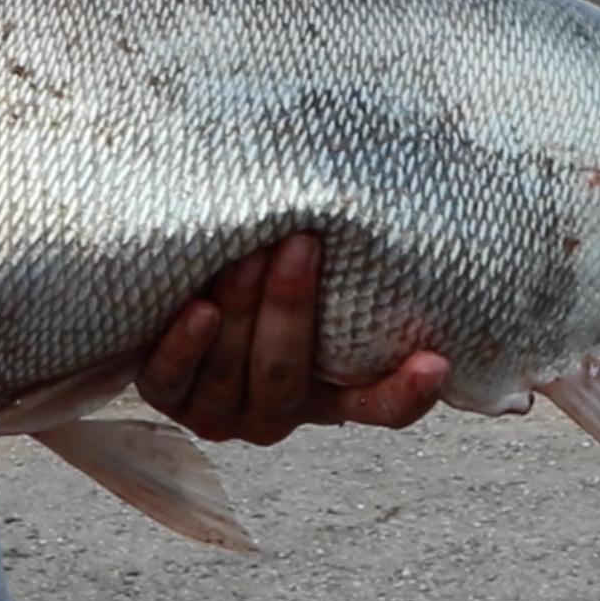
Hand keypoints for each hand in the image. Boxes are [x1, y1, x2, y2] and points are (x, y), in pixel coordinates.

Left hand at [138, 234, 449, 446]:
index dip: (409, 392)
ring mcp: (215, 411)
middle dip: (291, 308)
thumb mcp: (303, 276)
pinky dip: (186, 344)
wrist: (168, 294)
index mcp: (325, 393)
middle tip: (299, 243)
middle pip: (286, 374)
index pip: (378, 407)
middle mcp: (273, 412)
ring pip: (231, 372)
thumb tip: (367, 188)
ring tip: (246, 257)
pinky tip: (199, 308)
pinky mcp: (164, 395)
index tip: (436, 361)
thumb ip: (335, 261)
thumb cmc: (250, 274)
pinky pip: (172, 379)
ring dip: (241, 312)